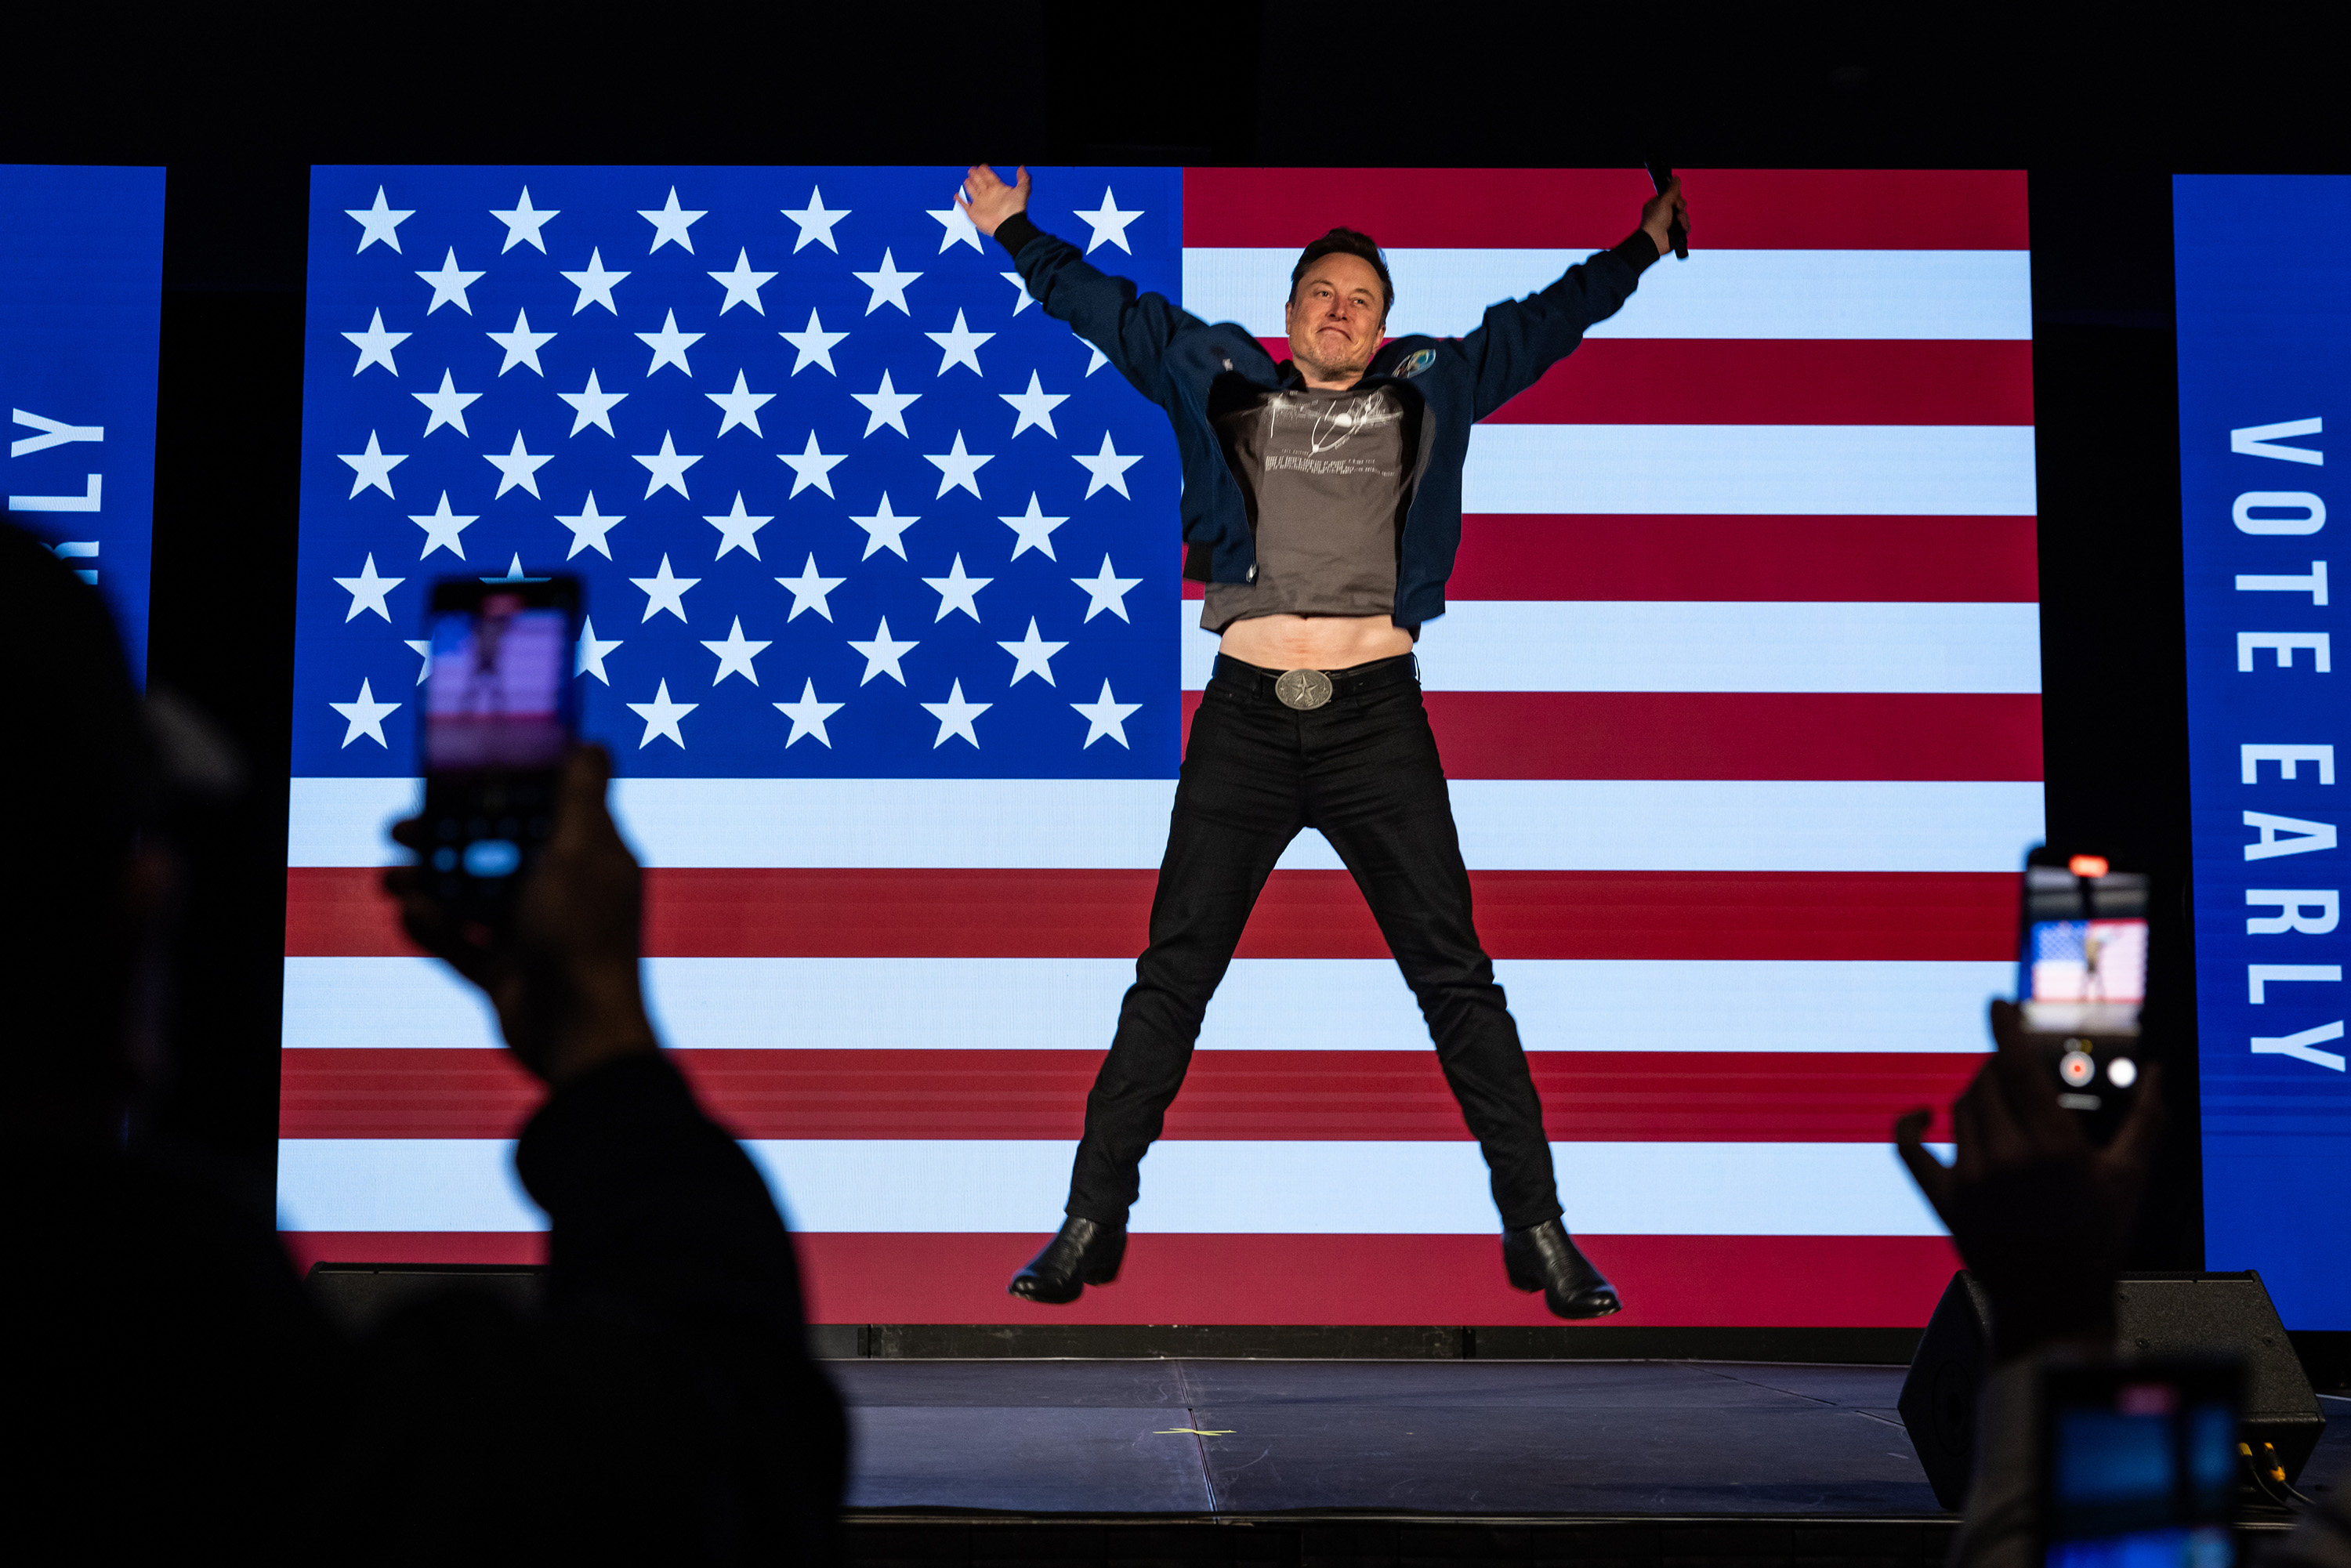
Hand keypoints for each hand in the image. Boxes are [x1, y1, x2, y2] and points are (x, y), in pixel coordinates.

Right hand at [386, 746, 658, 1087]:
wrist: (579, 1036)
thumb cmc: (583, 936)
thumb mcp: (582, 853)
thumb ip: (581, 797)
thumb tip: (592, 743)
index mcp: (590, 857)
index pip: (542, 808)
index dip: (499, 790)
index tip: (453, 775)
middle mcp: (564, 891)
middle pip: (497, 851)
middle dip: (446, 838)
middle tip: (400, 828)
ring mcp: (534, 934)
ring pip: (472, 896)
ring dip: (429, 884)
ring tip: (391, 878)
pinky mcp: (508, 972)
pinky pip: (463, 944)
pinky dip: (436, 930)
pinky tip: (411, 917)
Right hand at [955, 163, 1028, 237]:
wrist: (1008, 226)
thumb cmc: (1015, 210)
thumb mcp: (1023, 190)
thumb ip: (1023, 178)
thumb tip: (1022, 167)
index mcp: (998, 189)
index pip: (990, 177)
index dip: (986, 171)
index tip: (982, 166)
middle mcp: (988, 196)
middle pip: (980, 182)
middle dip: (976, 175)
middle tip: (972, 169)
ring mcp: (980, 204)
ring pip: (972, 191)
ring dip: (969, 185)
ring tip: (967, 180)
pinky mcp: (973, 213)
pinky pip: (964, 205)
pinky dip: (960, 200)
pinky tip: (957, 195)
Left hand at [1640, 177, 1686, 255]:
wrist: (1654, 241)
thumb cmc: (1654, 222)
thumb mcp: (1663, 201)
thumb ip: (1672, 190)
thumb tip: (1675, 178)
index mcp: (1658, 204)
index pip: (1672, 196)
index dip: (1676, 197)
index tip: (1675, 200)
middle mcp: (1664, 213)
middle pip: (1680, 205)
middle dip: (1681, 207)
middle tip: (1676, 209)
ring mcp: (1670, 223)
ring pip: (1684, 215)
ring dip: (1683, 218)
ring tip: (1677, 221)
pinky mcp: (1675, 233)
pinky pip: (1686, 226)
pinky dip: (1684, 227)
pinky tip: (1680, 228)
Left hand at [1895, 1000, 2165, 1360]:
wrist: (2057, 1304)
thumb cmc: (2098, 1240)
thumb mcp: (2129, 1177)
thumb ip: (2146, 1117)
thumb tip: (2160, 1071)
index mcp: (2054, 1146)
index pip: (2017, 1067)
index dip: (2005, 1027)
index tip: (1998, 1003)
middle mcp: (2007, 1158)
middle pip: (1986, 1082)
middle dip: (2000, 1069)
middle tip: (2016, 1075)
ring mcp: (1972, 1180)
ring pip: (1959, 1108)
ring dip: (1975, 1096)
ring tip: (2002, 1109)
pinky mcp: (1945, 1201)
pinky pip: (1910, 1151)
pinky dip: (1909, 1126)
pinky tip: (1920, 1115)